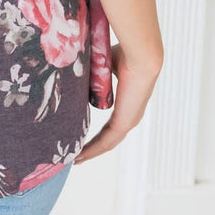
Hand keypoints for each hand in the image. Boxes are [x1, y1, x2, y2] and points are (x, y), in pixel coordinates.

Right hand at [73, 43, 162, 164]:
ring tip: (75, 160)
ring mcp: (129, 120)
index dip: (97, 133)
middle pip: (109, 139)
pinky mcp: (124, 122)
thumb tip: (75, 65)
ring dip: (91, 152)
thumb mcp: (104, 66)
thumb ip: (93, 72)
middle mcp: (131, 115)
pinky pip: (106, 141)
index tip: (83, 137)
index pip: (111, 124)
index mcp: (128, 103)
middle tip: (77, 156)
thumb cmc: (125, 54)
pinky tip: (80, 156)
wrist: (140, 54)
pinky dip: (92, 150)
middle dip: (93, 148)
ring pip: (107, 143)